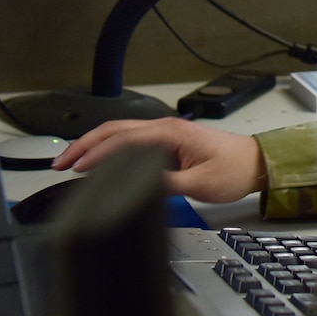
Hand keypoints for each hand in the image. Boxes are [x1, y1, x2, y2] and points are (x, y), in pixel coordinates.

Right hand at [49, 117, 265, 201]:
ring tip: (71, 161)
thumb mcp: (199, 184)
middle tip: (59, 163)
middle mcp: (165, 128)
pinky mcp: (167, 142)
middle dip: (83, 145)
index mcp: (170, 133)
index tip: (75, 168)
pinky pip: (130, 141)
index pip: (121, 140)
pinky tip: (98, 160)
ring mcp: (165, 134)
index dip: (94, 154)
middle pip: (113, 131)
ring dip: (93, 145)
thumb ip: (166, 185)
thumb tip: (135, 187)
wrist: (257, 163)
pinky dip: (108, 148)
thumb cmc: (234, 169)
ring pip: (119, 134)